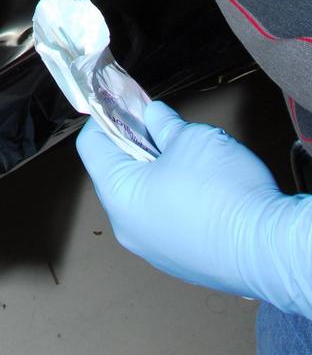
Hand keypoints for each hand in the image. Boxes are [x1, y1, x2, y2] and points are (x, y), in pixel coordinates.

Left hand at [77, 100, 311, 314]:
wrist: (269, 248)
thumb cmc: (224, 194)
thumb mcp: (189, 138)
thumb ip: (163, 123)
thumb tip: (153, 116)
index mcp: (119, 196)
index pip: (92, 146)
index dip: (106, 117)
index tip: (122, 101)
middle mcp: (128, 228)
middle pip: (118, 172)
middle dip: (137, 142)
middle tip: (160, 124)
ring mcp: (154, 248)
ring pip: (143, 196)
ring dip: (158, 170)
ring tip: (187, 153)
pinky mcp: (181, 259)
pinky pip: (166, 219)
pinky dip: (175, 196)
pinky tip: (202, 184)